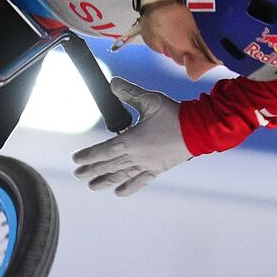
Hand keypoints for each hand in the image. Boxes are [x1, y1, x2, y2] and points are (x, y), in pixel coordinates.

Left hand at [71, 78, 191, 196]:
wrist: (199, 129)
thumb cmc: (173, 113)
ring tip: (92, 186)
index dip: (88, 156)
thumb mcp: (149, 99)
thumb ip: (129, 92)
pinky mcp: (158, 169)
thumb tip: (112, 83)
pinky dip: (129, 188)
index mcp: (131, 140)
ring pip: (122, 176)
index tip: (76, 159)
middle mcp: (137, 156)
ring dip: (105, 181)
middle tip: (78, 174)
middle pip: (109, 165)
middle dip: (92, 170)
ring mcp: (147, 164)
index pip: (104, 151)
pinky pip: (141, 181)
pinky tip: (119, 193)